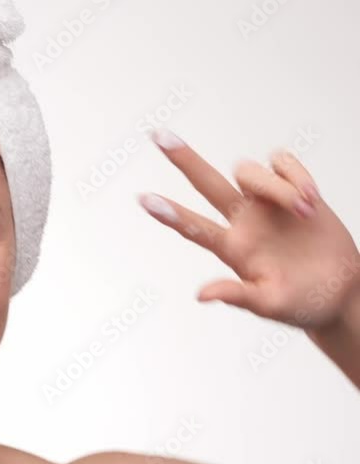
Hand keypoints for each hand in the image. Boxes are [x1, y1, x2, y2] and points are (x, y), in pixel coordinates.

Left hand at [137, 128, 359, 329]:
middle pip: (206, 183)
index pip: (194, 227)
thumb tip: (202, 295)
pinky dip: (296, 174)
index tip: (143, 200)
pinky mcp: (293, 189)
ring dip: (277, 185)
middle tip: (160, 137)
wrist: (341, 290)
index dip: (171, 215)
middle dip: (184, 159)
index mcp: (231, 248)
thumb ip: (238, 296)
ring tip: (304, 210)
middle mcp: (242, 220)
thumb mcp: (270, 305)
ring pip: (249, 171)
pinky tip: (311, 199)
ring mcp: (265, 203)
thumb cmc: (301, 302)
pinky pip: (282, 162)